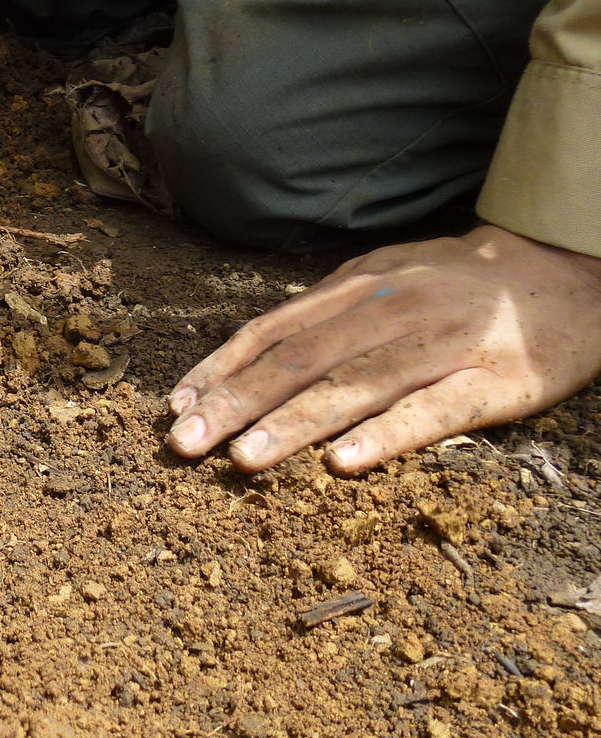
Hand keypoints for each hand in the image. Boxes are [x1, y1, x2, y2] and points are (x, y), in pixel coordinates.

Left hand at [165, 224, 600, 473]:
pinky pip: (431, 411)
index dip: (220, 367)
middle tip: (184, 443)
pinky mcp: (492, 382)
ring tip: (243, 459)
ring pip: (354, 384)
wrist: (566, 272)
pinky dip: (383, 436)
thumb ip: (322, 316)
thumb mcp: (382, 280)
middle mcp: (389, 309)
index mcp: (356, 285)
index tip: (175, 406)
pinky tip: (341, 465)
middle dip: (235, 401)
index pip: (272, 329)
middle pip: (299, 358)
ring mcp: (441, 344)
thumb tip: (246, 357)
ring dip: (292, 423)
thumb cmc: (455, 286)